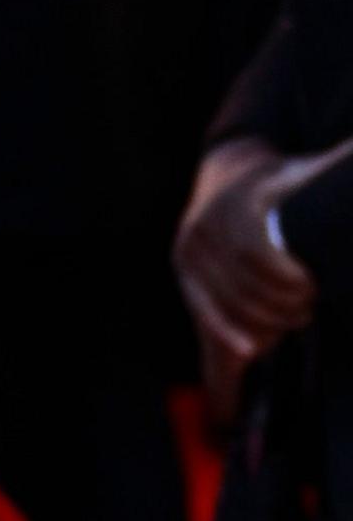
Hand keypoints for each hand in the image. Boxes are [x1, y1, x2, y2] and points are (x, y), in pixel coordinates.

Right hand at [177, 140, 330, 395]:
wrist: (227, 175)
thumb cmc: (280, 180)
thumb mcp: (303, 173)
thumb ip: (335, 170)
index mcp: (234, 200)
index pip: (253, 252)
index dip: (285, 279)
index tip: (312, 289)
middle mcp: (204, 224)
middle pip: (241, 283)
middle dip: (277, 306)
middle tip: (309, 311)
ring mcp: (190, 249)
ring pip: (226, 302)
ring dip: (262, 322)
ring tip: (296, 321)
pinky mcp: (185, 269)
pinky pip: (205, 309)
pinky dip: (228, 333)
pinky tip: (252, 351)